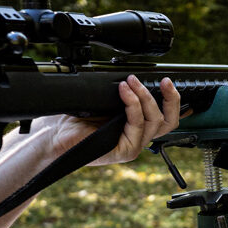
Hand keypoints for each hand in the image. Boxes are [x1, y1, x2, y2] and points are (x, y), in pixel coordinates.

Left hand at [46, 75, 182, 165]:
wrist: (54, 135)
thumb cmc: (74, 118)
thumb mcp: (105, 100)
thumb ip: (124, 94)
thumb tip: (138, 76)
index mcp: (137, 127)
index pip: (165, 117)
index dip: (174, 101)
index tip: (168, 82)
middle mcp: (138, 137)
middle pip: (169, 121)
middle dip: (171, 99)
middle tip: (164, 81)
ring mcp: (133, 145)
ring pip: (155, 120)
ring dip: (145, 97)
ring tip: (131, 82)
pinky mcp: (125, 151)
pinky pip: (137, 124)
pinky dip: (133, 105)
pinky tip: (124, 92)